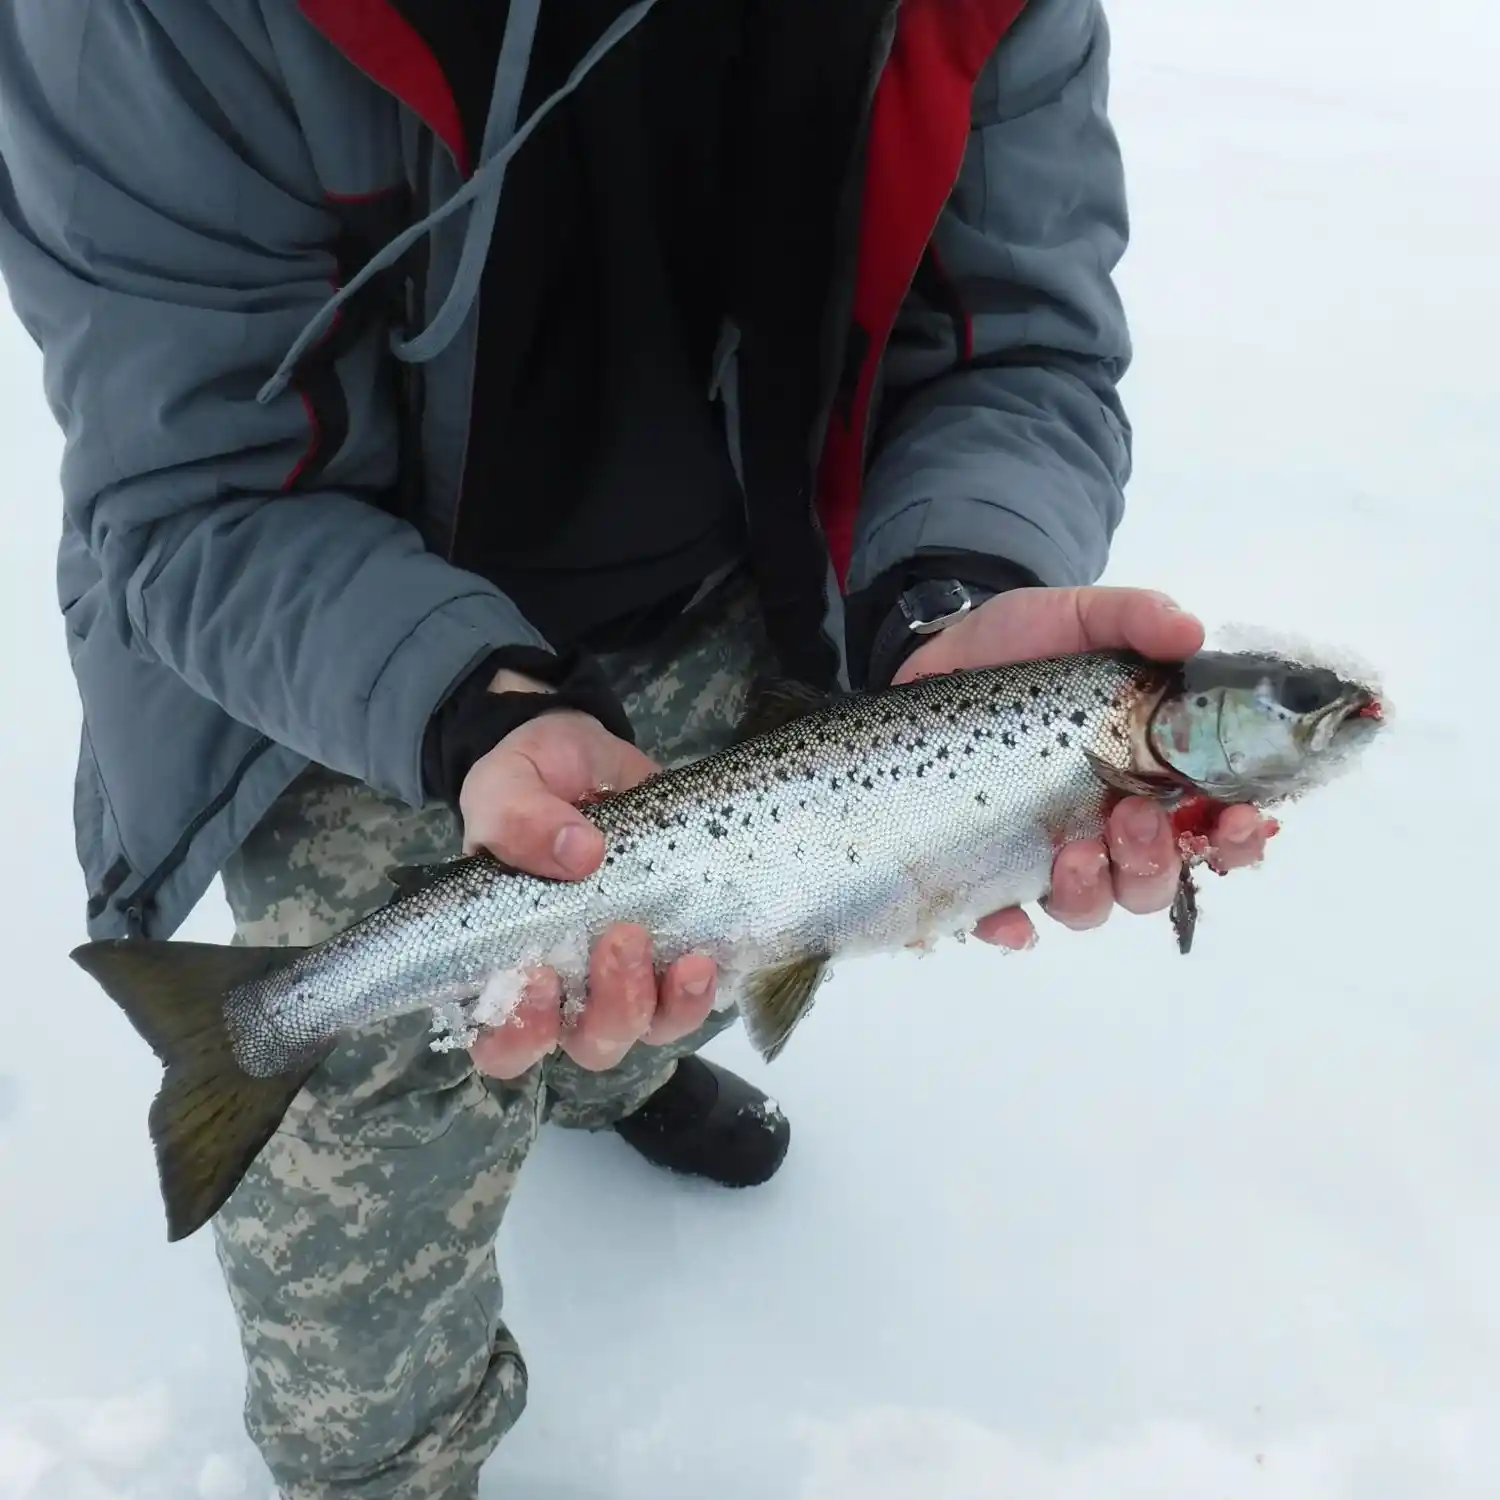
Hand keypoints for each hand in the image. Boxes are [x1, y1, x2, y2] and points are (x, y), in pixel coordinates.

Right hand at [459, 680, 716, 1078]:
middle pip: (591, 1043)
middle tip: (621, 937)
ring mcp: (630, 975)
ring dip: (670, 1005)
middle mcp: (569, 986)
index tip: (537, 977)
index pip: (501, 1042)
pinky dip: (707, 987)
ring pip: (652, 1028)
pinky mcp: (677, 951)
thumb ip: (518, 818)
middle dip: (613, 1008)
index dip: (518, 1034)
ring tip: (687, 959)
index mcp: (507, 964)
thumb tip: (579, 853)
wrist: (584, 755)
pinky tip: (710, 955)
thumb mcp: (505, 785)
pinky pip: (698, 994)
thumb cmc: (530, 783)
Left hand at [893, 587, 1276, 947]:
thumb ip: (1134, 618)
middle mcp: (1107, 825)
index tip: (1236, 819)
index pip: (1215, 825)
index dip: (1237, 835)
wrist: (933, 654)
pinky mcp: (986, 864)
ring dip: (1093, 892)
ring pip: (1091, 907)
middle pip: (1155, 881)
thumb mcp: (1078, 617)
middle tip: (1132, 817)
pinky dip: (1010, 926)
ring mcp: (1047, 850)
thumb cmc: (1020, 644)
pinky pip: (1004, 919)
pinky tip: (1006, 917)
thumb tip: (1189, 633)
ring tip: (1073, 853)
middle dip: (1155, 862)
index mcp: (1151, 774)